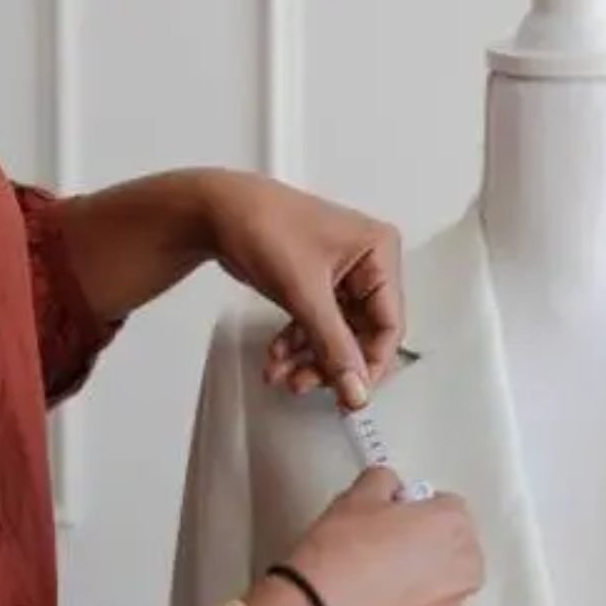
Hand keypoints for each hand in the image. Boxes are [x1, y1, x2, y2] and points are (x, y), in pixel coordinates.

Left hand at [200, 170, 403, 410]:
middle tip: (311, 385)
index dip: (370, 365)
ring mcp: (341, 276)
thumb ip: (333, 348)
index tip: (352, 393)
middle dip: (332, 363)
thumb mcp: (304, 293)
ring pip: (337, 336)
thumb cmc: (262, 223)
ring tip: (288, 376)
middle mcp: (366, 263)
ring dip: (311, 360)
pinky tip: (279, 357)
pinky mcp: (317, 286)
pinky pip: (317, 327)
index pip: (389, 325)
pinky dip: (298, 345)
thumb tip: (355, 388)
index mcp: (379, 252)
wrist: (217, 212)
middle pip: (362, 335)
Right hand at [282, 467, 483, 605]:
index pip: (449, 508)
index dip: (420, 511)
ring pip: (442, 591)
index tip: (392, 520)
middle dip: (431, 549)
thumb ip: (383, 482)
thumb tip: (390, 488)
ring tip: (379, 589)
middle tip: (388, 553)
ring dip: (423, 586)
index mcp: (453, 527)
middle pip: (456, 552)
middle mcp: (464, 571)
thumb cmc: (341, 548)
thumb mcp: (355, 497)